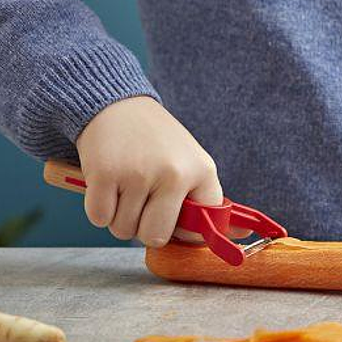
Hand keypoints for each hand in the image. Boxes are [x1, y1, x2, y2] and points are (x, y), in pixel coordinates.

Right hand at [75, 96, 223, 246]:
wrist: (116, 104)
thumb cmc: (155, 141)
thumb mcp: (190, 161)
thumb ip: (206, 200)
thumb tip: (243, 235)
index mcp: (201, 171)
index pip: (200, 230)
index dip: (180, 229)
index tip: (171, 215)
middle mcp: (174, 173)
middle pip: (155, 237)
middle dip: (142, 227)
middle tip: (141, 199)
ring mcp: (139, 174)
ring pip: (123, 230)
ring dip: (118, 215)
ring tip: (124, 184)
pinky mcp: (106, 174)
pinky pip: (99, 219)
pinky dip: (98, 208)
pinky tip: (107, 182)